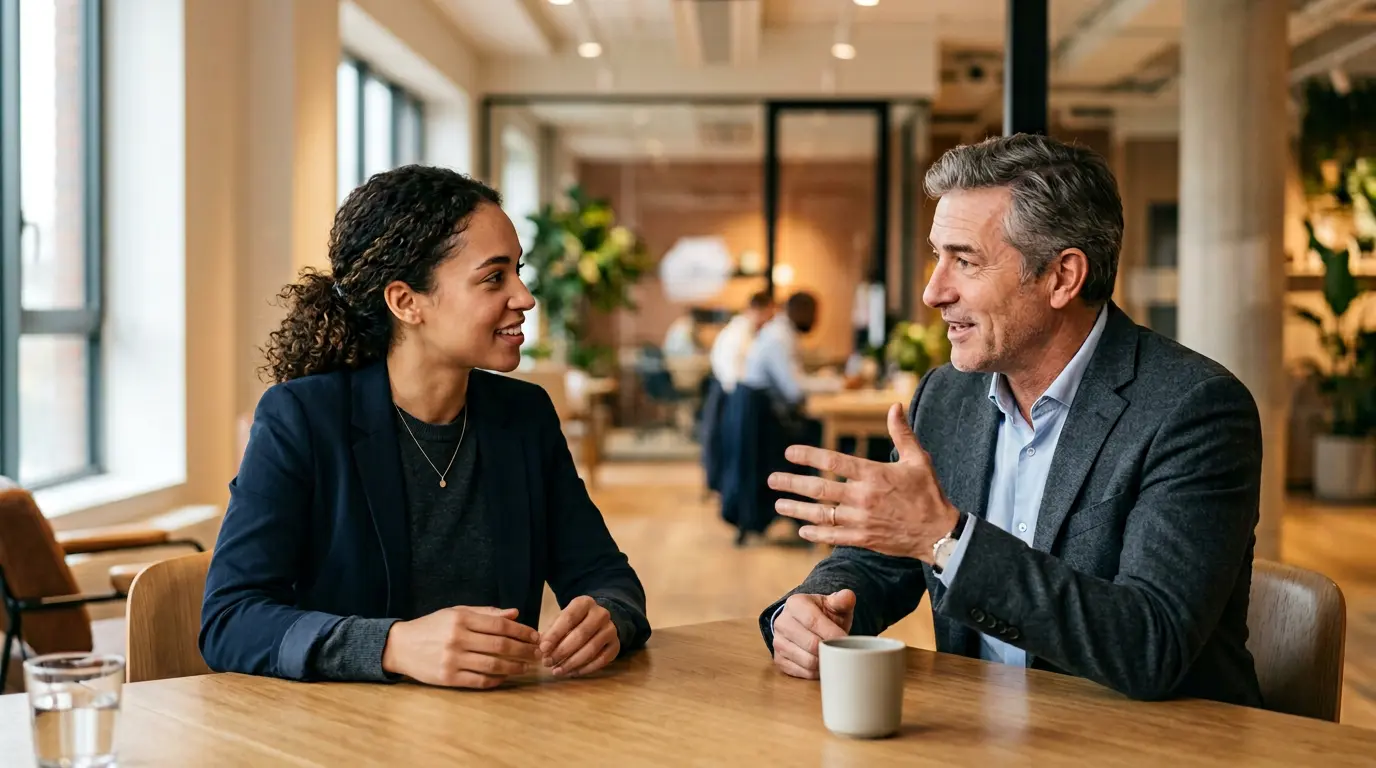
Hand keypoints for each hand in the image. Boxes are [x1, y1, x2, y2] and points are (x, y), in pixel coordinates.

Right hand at [381, 606, 540, 688]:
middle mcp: (458, 638)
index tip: (535, 636)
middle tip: (537, 653)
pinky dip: (495, 680)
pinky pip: (478, 681)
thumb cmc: (431, 627)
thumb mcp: (456, 612)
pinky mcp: (447, 678)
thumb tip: (514, 614)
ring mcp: (452, 659)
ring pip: (493, 665)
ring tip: (525, 667)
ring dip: (514, 667)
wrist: (400, 646)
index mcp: (461, 619)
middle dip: (523, 650)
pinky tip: (504, 677)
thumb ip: (485, 613)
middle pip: (500, 645)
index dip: (522, 631)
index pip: (500, 625)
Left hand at [539, 596, 619, 677]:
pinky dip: (585, 669)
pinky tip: (572, 673)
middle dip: (561, 651)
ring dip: (571, 663)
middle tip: (547, 663)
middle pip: (581, 635)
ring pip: (591, 649)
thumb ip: (551, 632)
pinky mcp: (615, 645)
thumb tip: (543, 649)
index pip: (569, 618)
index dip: (555, 634)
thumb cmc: (575, 622)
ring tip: (557, 671)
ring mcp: (611, 630)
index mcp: (585, 603)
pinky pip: (601, 660)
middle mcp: (601, 614)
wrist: (599, 622)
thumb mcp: (561, 620)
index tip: (543, 648)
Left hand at [768, 403, 959, 560]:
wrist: (939, 533)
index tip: (789, 452)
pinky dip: (815, 533)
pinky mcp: (864, 538)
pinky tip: (801, 529)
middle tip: (772, 479)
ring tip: (778, 505)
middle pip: (819, 489)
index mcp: (874, 474)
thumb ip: (902, 433)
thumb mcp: (918, 460)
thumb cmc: (929, 493)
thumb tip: (895, 407)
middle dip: (792, 483)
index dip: (808, 455)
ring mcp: (861, 519)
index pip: (833, 461)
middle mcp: (863, 497)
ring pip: (821, 514)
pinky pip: (833, 536)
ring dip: (797, 509)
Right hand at [771, 590, 855, 679]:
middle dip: (830, 649)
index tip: (845, 639)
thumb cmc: (824, 614)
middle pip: (810, 644)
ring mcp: (778, 642)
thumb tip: (849, 597)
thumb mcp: (834, 604)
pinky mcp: (779, 659)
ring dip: (824, 662)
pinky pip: (801, 672)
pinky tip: (823, 664)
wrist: (807, 624)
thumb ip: (843, 599)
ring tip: (834, 656)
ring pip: (806, 661)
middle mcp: (782, 622)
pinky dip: (816, 672)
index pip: (813, 621)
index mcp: (795, 604)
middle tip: (842, 650)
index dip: (831, 632)